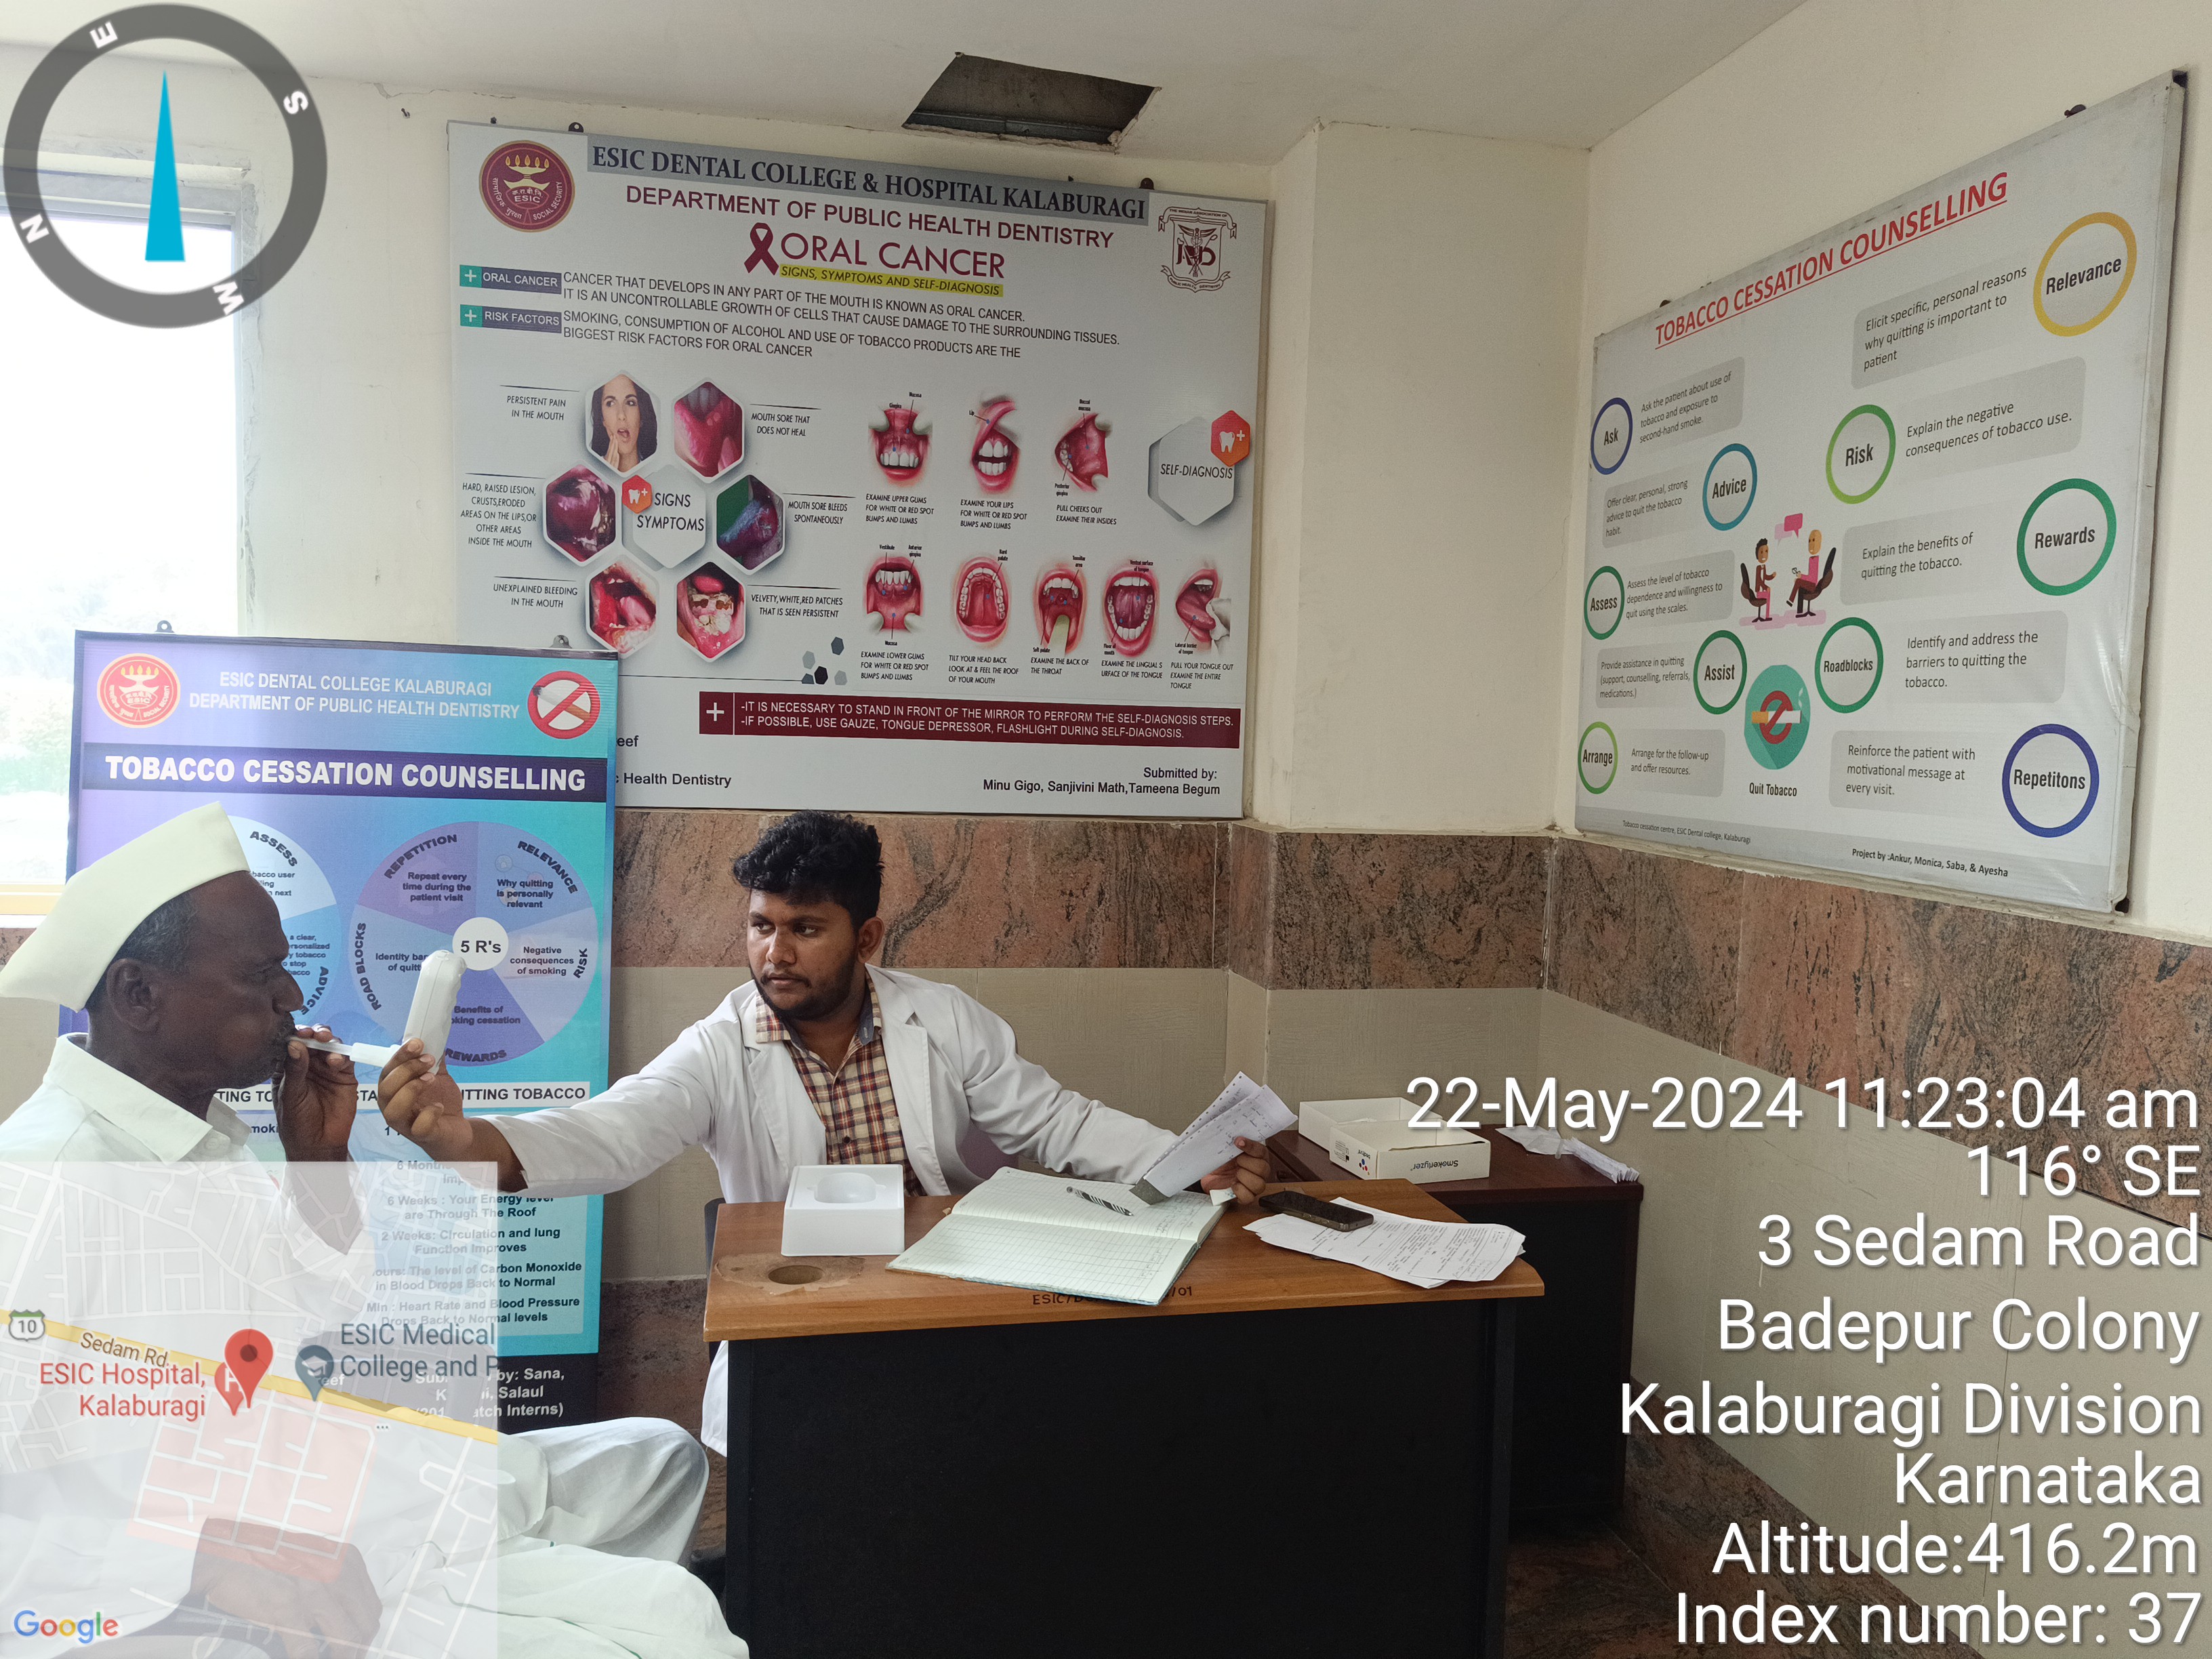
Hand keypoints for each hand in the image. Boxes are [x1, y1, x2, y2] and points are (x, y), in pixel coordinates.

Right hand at [131, 1518, 381, 1658]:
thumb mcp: (312, 1558)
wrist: (224, 1551)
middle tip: (344, 1658)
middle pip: (366, 1625)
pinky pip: (308, 1651)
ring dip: (342, 1658)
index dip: (365, 1632)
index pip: (371, 1606)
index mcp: (345, 1560)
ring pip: (347, 1641)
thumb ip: (332, 1582)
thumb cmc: (265, 1556)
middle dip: (359, 1649)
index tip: (356, 1646)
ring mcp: (314, 1593)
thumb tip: (340, 1616)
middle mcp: (337, 1574)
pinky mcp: (288, 1609)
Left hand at [275, 1026, 356, 1162]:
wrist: (318, 1144)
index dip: (295, 1035)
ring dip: (329, 1040)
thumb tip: (295, 1044)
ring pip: (329, 1045)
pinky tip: (336, 1062)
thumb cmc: (296, 1123)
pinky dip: (341, 1055)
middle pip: (312, 1040)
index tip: (298, 1033)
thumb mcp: (290, 1096)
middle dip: (314, 1033)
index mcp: (288, 1068)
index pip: (291, 1045)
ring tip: (327, 1044)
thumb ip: (294, 1070)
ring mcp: (326, 1069)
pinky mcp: (344, 1075)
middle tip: (315, 1035)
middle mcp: (308, 1065)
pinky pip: (345, 1059)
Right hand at [375, 1039, 473, 1160]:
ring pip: (393, 1110)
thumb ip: (433, 1060)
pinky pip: (418, 1128)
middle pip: (386, 1088)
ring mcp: (405, 1124)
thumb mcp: (437, 1078)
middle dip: (407, 1069)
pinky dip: (429, 1114)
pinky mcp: (422, 1136)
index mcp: (393, 1091)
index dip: (400, 1056)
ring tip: (431, 1079)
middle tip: (428, 1059)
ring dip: (411, 1089)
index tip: (418, 1042)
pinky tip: (439, 1106)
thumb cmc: (439, 1103)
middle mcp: (393, 1107)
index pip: (387, 1071)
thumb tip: (434, 1036)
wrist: (456, 1131)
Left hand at [1199, 1136, 1270, 1204]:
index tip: (1238, 1141)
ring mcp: (1254, 1185)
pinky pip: (1249, 1197)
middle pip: (1263, 1168)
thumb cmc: (1221, 1161)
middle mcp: (1259, 1171)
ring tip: (1235, 1174)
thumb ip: (1233, 1141)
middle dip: (1247, 1163)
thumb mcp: (1227, 1148)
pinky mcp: (1246, 1197)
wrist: (1210, 1175)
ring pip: (1259, 1184)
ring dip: (1244, 1177)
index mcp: (1258, 1156)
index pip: (1261, 1151)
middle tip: (1236, 1160)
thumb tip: (1230, 1132)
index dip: (1251, 1146)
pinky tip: (1233, 1184)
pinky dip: (1240, 1190)